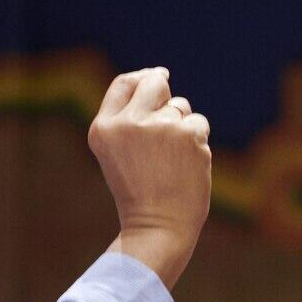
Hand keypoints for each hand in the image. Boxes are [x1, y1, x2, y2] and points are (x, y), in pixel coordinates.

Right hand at [89, 66, 210, 288]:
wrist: (158, 226)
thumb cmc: (139, 191)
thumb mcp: (117, 152)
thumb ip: (128, 116)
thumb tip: (159, 76)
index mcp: (104, 128)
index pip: (125, 83)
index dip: (143, 78)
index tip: (158, 78)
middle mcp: (129, 123)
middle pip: (155, 83)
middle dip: (166, 96)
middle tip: (167, 127)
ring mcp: (160, 126)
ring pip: (180, 106)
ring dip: (182, 127)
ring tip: (171, 160)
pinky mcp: (188, 133)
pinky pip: (198, 123)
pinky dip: (197, 141)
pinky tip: (186, 164)